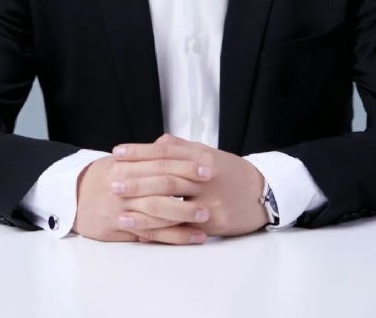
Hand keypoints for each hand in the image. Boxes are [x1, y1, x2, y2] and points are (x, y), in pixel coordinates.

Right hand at [73, 149, 212, 243]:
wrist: (73, 197)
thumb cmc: (105, 176)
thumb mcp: (122, 160)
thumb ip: (148, 156)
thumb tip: (175, 145)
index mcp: (125, 166)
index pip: (160, 163)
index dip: (185, 164)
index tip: (208, 165)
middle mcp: (122, 187)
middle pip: (160, 187)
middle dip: (188, 187)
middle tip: (212, 186)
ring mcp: (121, 210)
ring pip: (157, 213)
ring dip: (184, 215)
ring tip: (207, 215)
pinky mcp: (121, 230)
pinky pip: (152, 235)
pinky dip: (175, 237)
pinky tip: (194, 237)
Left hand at [112, 134, 267, 242]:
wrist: (263, 192)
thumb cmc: (230, 171)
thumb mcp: (208, 153)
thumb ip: (181, 147)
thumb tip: (155, 142)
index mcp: (200, 156)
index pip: (165, 151)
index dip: (139, 152)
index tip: (117, 153)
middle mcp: (204, 176)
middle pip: (165, 176)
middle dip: (136, 180)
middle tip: (112, 183)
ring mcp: (209, 200)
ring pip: (171, 204)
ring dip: (143, 209)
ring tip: (120, 213)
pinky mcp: (213, 222)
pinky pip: (182, 227)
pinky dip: (161, 231)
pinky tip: (143, 233)